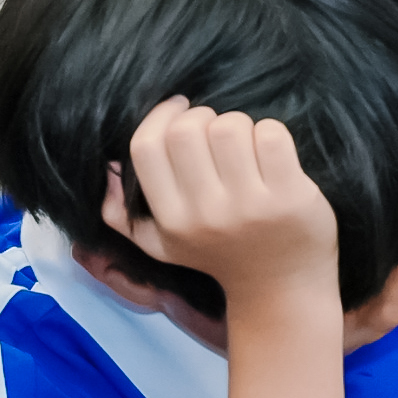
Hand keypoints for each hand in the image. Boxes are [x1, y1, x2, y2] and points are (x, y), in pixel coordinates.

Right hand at [107, 99, 343, 322]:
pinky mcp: (290, 196)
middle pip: (186, 130)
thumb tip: (108, 165)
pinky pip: (272, 135)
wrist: (280, 289)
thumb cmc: (219, 254)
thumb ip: (122, 215)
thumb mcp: (162, 245)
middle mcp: (206, 213)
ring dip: (238, 123)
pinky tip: (271, 152)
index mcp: (171, 219)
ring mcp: (249, 205)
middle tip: (215, 129)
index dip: (160, 115)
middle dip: (202, 116)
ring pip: (230, 127)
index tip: (179, 108)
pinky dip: (271, 131)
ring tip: (244, 143)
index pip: (146, 147)